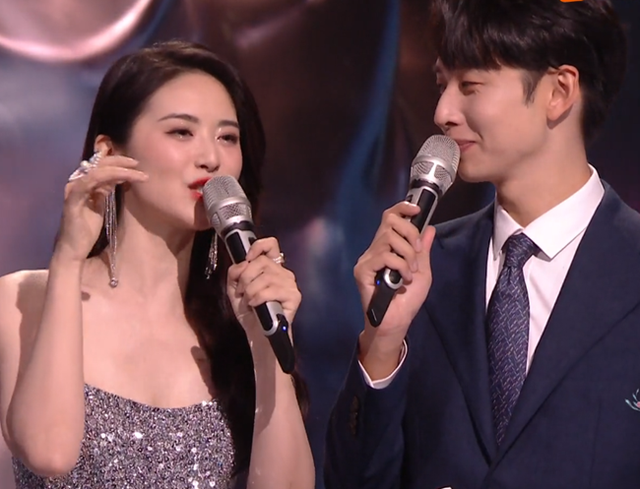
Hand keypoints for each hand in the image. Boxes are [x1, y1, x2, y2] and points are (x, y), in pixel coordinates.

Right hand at [54, 147, 146, 263]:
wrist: (73, 250)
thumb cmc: (86, 230)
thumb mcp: (100, 206)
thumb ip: (105, 190)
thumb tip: (120, 178)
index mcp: (84, 183)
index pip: (100, 164)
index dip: (118, 161)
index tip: (136, 164)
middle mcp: (77, 183)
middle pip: (99, 163)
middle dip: (121, 161)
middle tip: (138, 164)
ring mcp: (73, 190)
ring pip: (97, 171)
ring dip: (120, 170)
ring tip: (137, 174)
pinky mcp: (73, 200)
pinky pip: (88, 182)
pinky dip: (106, 177)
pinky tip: (122, 178)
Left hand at [226, 237, 300, 341]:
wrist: (258, 333)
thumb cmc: (250, 311)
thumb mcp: (235, 289)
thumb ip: (235, 273)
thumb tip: (241, 264)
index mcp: (271, 267)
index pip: (271, 245)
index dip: (258, 246)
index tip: (248, 258)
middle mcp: (283, 272)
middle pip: (262, 261)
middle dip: (246, 277)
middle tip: (242, 292)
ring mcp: (290, 284)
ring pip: (265, 277)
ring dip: (251, 291)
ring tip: (249, 302)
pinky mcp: (294, 296)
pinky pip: (271, 290)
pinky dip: (258, 297)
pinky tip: (256, 305)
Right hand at [354, 201, 434, 377]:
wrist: (397, 321)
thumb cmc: (408, 300)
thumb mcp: (422, 271)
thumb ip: (422, 250)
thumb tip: (429, 228)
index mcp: (388, 247)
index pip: (389, 217)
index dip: (402, 208)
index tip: (417, 211)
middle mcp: (375, 249)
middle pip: (390, 221)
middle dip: (409, 233)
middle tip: (416, 253)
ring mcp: (367, 259)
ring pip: (389, 239)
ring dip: (407, 255)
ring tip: (410, 273)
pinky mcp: (363, 270)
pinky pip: (384, 256)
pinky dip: (399, 265)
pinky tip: (402, 280)